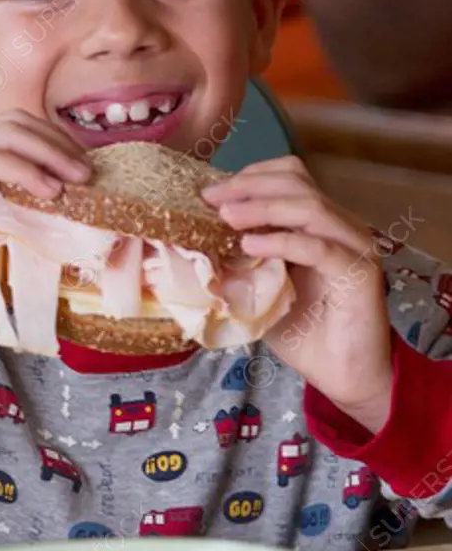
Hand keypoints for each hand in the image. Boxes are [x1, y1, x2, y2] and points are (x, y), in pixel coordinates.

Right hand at [0, 111, 90, 365]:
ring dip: (50, 153)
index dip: (56, 145)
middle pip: (18, 123)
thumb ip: (17, 220)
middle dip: (60, 144)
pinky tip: (47, 190)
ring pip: (8, 133)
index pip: (18, 131)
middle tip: (91, 172)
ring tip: (78, 179)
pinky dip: (24, 169)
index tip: (87, 171)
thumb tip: (63, 225)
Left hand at [202, 156, 392, 432]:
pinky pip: (320, 247)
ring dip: (263, 208)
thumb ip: (235, 263)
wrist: (342, 374)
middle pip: (297, 182)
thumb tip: (190, 245)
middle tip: (213, 200)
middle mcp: (340, 226)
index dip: (249, 177)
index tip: (209, 193)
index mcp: (318, 222)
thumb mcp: (257, 290)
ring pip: (310, 206)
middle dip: (249, 186)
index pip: (288, 176)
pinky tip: (251, 245)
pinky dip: (283, 241)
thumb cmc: (301, 330)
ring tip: (227, 218)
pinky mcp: (359, 273)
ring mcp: (354, 246)